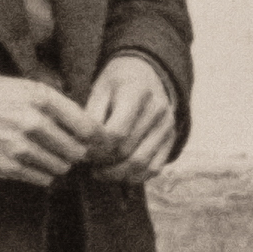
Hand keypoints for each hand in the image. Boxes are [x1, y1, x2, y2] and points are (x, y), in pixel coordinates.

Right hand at [0, 74, 104, 186]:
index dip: (95, 137)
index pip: (86, 128)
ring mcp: (18, 148)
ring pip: (61, 168)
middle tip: (70, 148)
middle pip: (77, 152)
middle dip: (77, 151)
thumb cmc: (1, 96)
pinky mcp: (6, 167)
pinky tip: (35, 161)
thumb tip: (92, 128)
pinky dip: (44, 173)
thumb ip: (63, 105)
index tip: (93, 139)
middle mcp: (32, 124)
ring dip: (60, 163)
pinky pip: (43, 179)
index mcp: (42, 101)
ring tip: (50, 153)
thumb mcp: (33, 88)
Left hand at [81, 53, 178, 184]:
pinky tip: (118, 173)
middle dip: (103, 162)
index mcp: (137, 92)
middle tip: (87, 163)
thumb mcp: (99, 90)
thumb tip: (81, 146)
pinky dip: (134, 177)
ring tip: (99, 171)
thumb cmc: (116, 84)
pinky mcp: (171, 139)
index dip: (96, 148)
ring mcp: (167, 126)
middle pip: (127, 151)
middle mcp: (158, 110)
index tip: (82, 152)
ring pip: (140, 164)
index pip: (117, 133)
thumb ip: (91, 117)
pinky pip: (154, 169)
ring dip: (116, 174)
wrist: (147, 74)